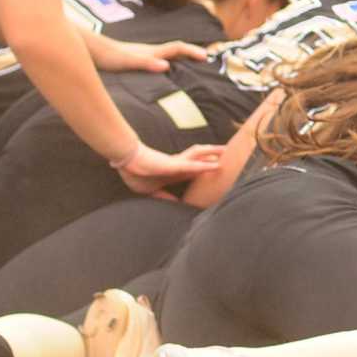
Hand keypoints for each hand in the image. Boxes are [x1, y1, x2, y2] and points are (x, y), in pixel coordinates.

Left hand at [88, 37, 207, 72]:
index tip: (207, 57)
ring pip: (167, 55)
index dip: (193, 51)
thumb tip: (166, 66)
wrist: (93, 50)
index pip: (178, 48)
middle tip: (206, 59)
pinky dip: (167, 63)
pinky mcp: (136, 59)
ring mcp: (143, 54)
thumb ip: (147, 63)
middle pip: (176, 49)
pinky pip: (158, 61)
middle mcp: (150, 51)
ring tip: (190, 67)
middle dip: (192, 53)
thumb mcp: (129, 62)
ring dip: (181, 57)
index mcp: (152, 52)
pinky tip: (163, 73)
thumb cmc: (109, 56)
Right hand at [110, 142, 225, 195]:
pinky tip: (216, 165)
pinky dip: (204, 166)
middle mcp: (178, 165)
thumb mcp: (152, 190)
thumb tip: (174, 205)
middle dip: (214, 157)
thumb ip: (164, 196)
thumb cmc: (135, 173)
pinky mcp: (173, 165)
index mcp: (173, 172)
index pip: (195, 170)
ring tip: (229, 152)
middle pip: (201, 158)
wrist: (125, 163)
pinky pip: (192, 165)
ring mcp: (177, 163)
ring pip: (200, 156)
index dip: (207, 170)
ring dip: (214, 154)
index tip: (220, 172)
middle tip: (230, 156)